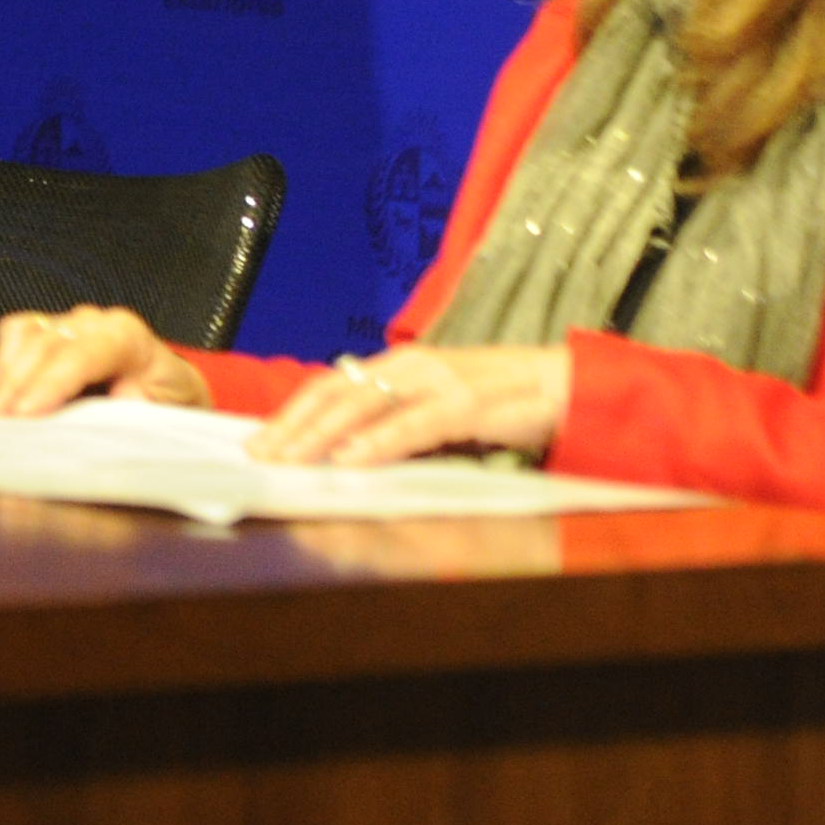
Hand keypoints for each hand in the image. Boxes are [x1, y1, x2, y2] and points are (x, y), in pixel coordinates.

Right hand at [0, 304, 212, 415]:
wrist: (165, 400)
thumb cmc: (161, 415)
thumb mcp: (157, 427)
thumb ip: (128, 425)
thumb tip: (95, 430)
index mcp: (133, 341)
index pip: (87, 353)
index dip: (52, 382)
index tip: (26, 413)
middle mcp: (98, 323)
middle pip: (47, 344)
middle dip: (16, 387)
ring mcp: (70, 322)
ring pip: (25, 337)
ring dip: (6, 380)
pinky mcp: (48, 328)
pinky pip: (15, 335)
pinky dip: (4, 366)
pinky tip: (6, 397)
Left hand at [245, 344, 569, 465]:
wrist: (564, 385)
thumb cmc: (498, 399)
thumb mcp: (436, 407)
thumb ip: (395, 421)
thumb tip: (345, 450)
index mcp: (398, 364)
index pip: (331, 386)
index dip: (293, 413)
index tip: (260, 439)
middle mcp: (410, 366)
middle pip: (336, 393)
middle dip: (294, 425)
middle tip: (261, 454)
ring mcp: (437, 381)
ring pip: (364, 404)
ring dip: (322, 434)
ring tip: (292, 458)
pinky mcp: (466, 403)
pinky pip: (412, 424)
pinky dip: (378, 442)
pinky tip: (353, 459)